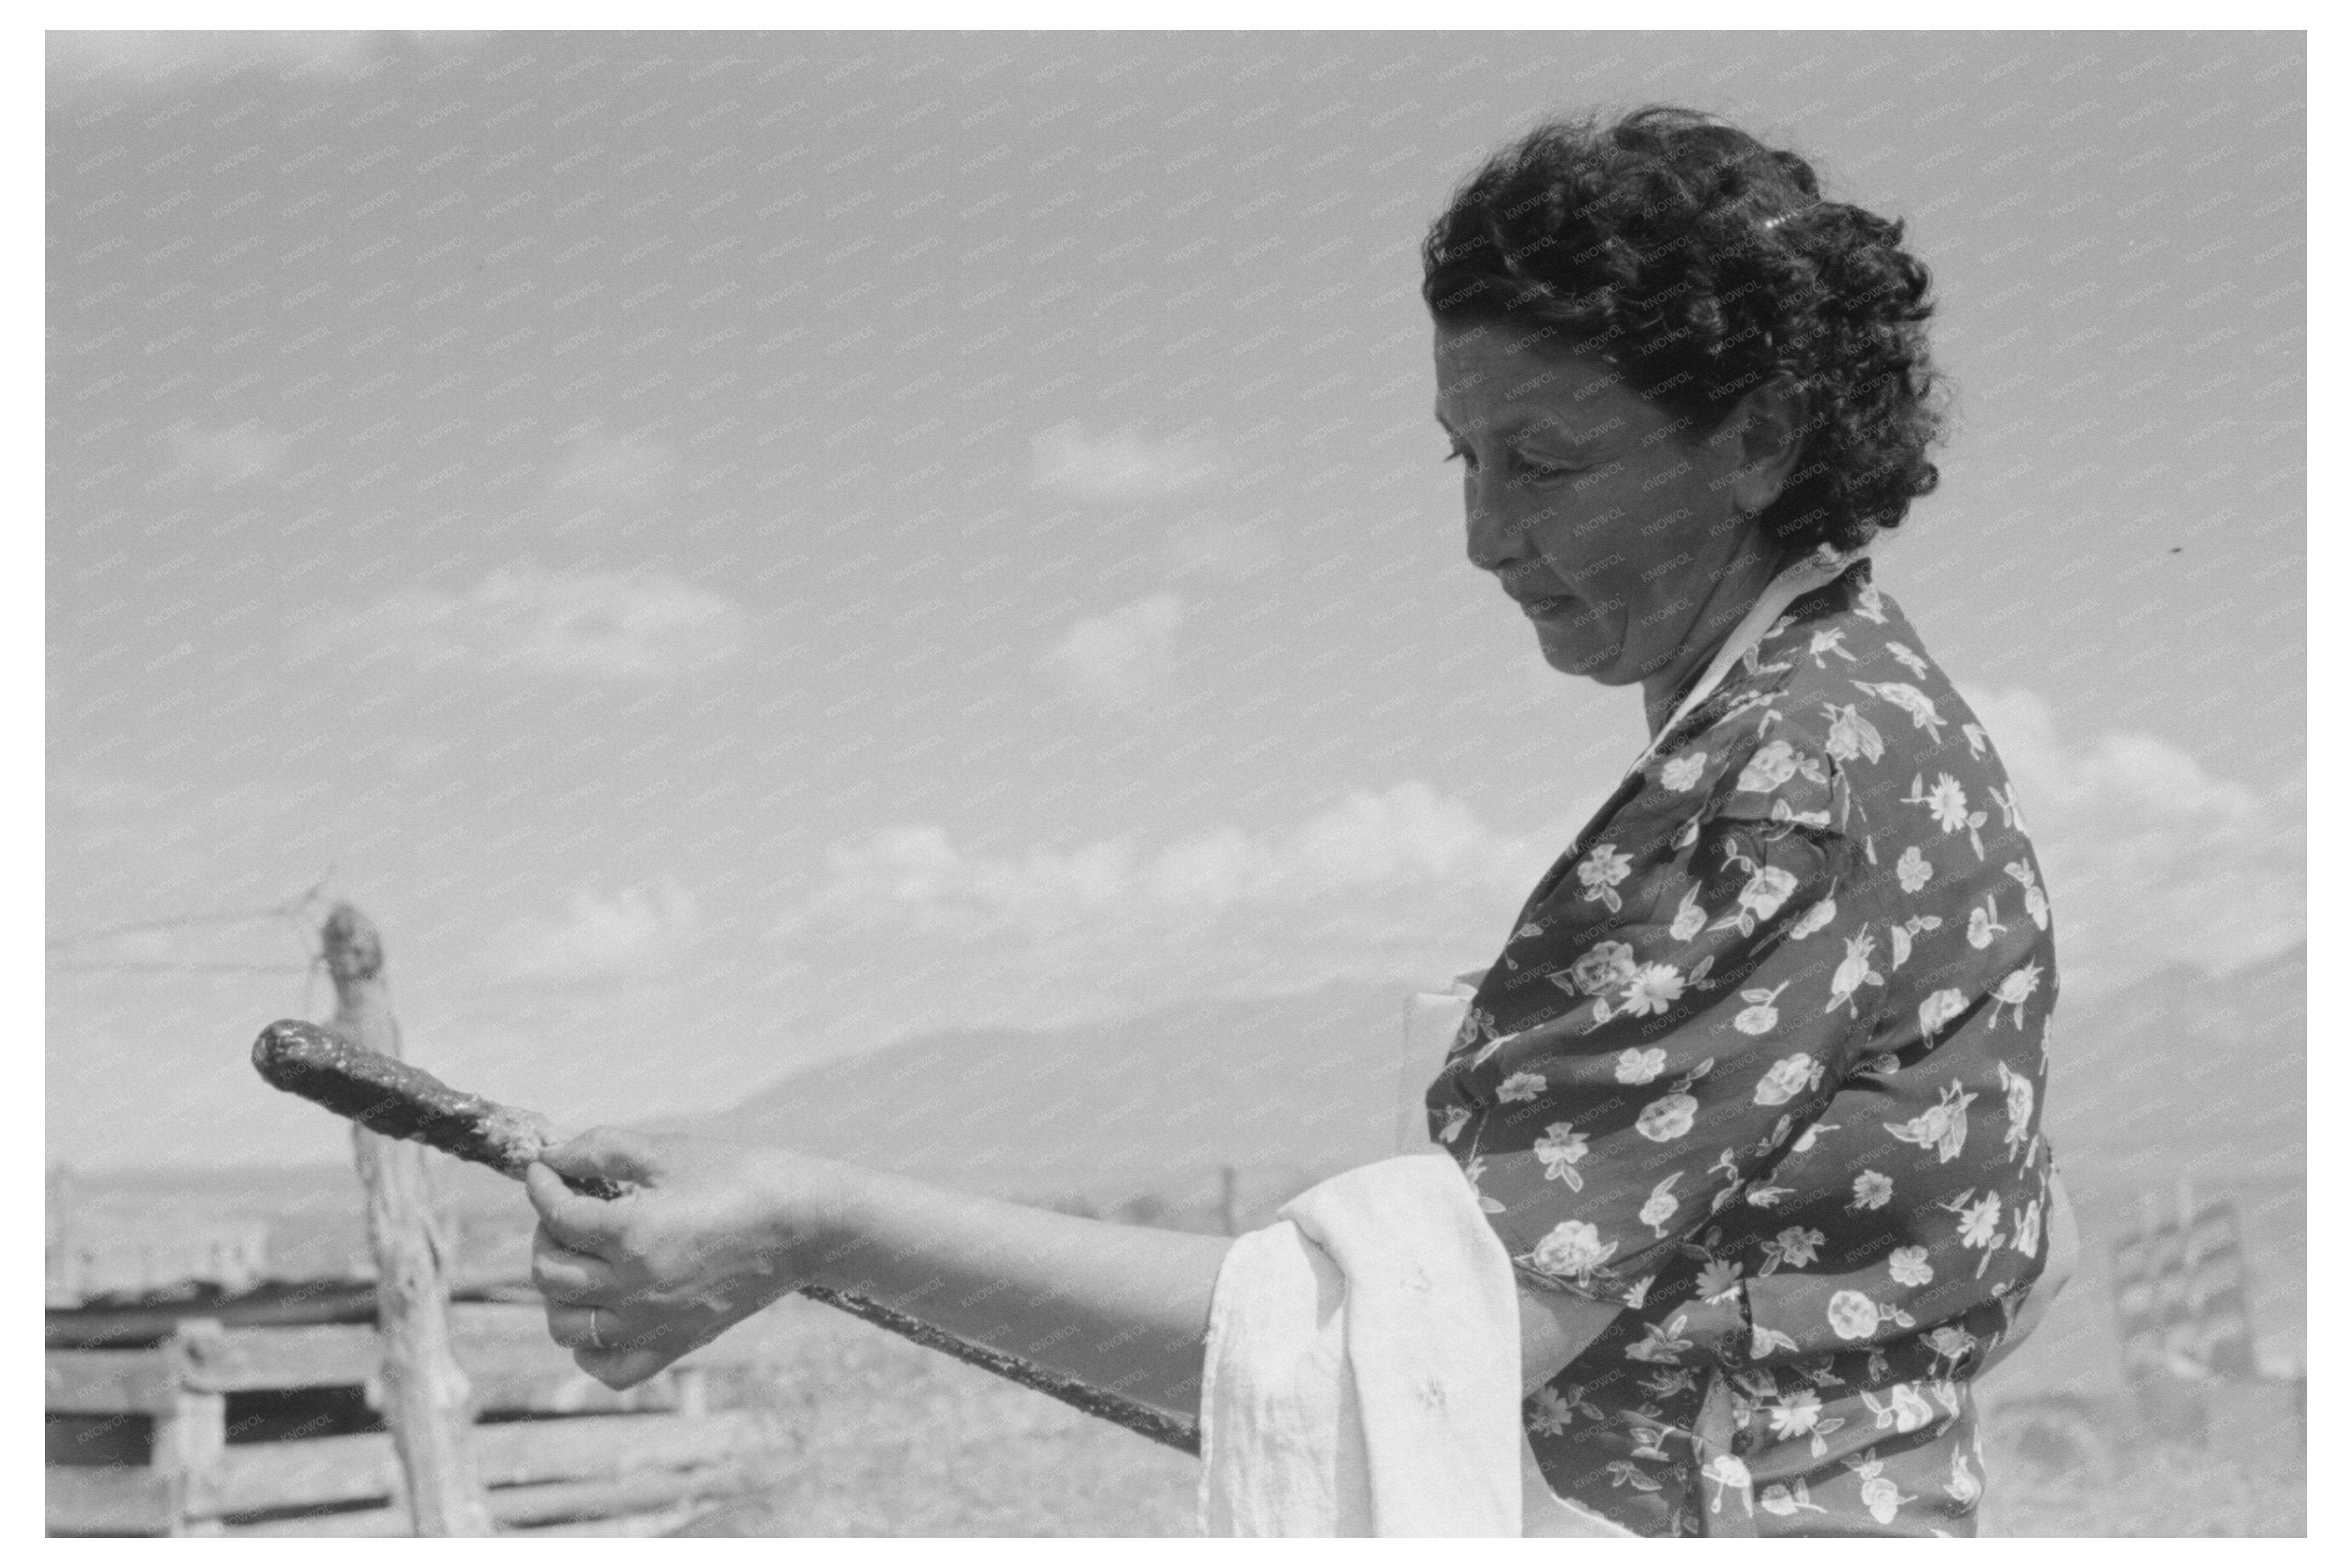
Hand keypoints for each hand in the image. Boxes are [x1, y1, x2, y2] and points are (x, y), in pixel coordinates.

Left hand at [524, 1127, 838, 1389]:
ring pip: (566, 1326)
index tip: (545, 1168)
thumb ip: (602, 1149)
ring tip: (580, 1260)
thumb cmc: (741, 1177)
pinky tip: (600, 1312)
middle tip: (569, 1210)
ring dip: (558, 1291)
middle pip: (548, 1273)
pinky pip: (608, 1368)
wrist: (806, 1224)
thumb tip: (551, 1156)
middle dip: (546, 1233)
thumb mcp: (670, 1151)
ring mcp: (653, 1323)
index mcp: (632, 1233)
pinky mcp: (675, 1344)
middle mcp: (634, 1287)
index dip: (541, 1184)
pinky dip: (589, 1348)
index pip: (556, 1214)